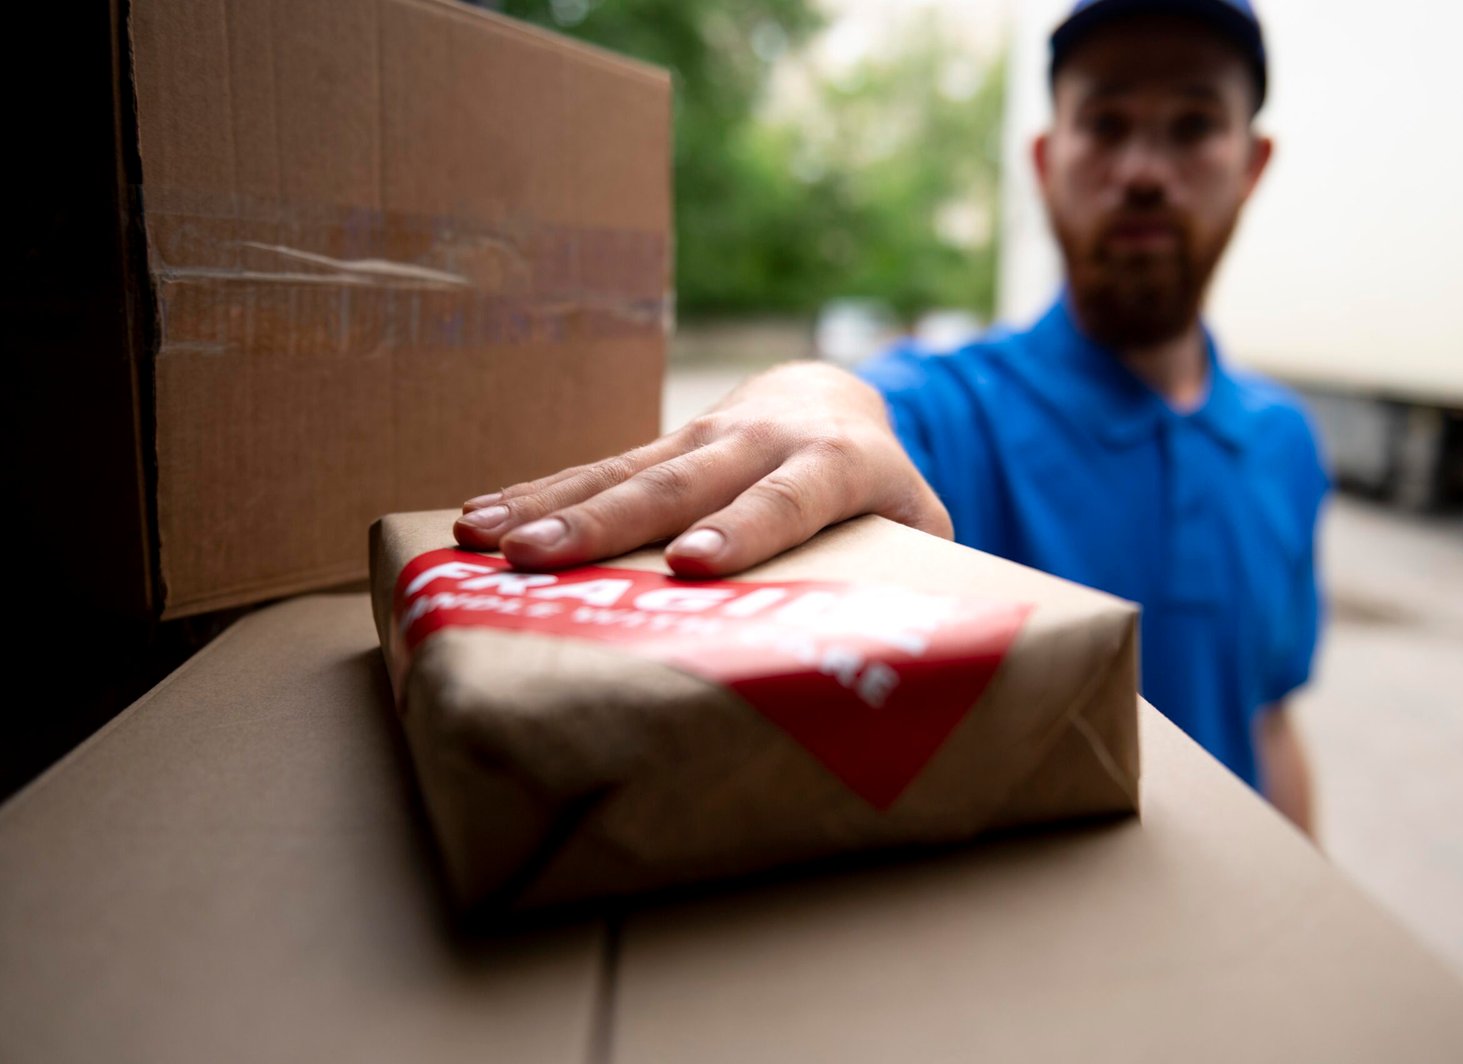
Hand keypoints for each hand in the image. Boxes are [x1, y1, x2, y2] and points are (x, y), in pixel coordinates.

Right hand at [453, 361, 951, 575]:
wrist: (829, 397)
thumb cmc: (879, 488)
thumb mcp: (916, 524)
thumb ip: (917, 574)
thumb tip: (928, 661)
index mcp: (835, 465)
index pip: (787, 499)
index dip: (744, 528)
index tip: (694, 565)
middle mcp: (759, 442)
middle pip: (682, 483)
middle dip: (608, 522)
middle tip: (538, 557)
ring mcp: (701, 437)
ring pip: (624, 470)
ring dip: (550, 504)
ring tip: (483, 537)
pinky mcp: (660, 445)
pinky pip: (595, 467)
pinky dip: (534, 491)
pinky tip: (473, 516)